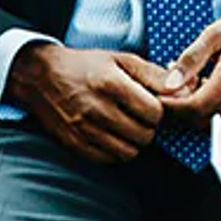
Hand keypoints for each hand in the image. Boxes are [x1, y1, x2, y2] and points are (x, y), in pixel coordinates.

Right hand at [9, 41, 185, 164]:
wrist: (39, 77)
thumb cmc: (84, 66)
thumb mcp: (120, 59)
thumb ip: (153, 75)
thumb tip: (181, 89)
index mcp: (109, 84)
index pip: (154, 112)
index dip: (160, 111)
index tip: (153, 105)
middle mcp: (95, 109)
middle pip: (144, 135)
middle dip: (149, 128)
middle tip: (142, 117)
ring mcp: (83, 130)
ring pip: (129, 152)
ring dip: (134, 142)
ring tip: (128, 126)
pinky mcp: (74, 144)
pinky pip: (108, 160)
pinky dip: (116, 151)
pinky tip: (112, 135)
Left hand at [166, 4, 220, 122]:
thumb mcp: (216, 32)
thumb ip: (191, 59)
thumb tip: (170, 83)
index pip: (196, 107)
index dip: (173, 107)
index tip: (160, 96)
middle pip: (201, 120)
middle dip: (181, 109)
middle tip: (174, 88)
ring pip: (212, 124)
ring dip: (195, 112)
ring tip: (192, 85)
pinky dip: (210, 112)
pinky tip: (207, 91)